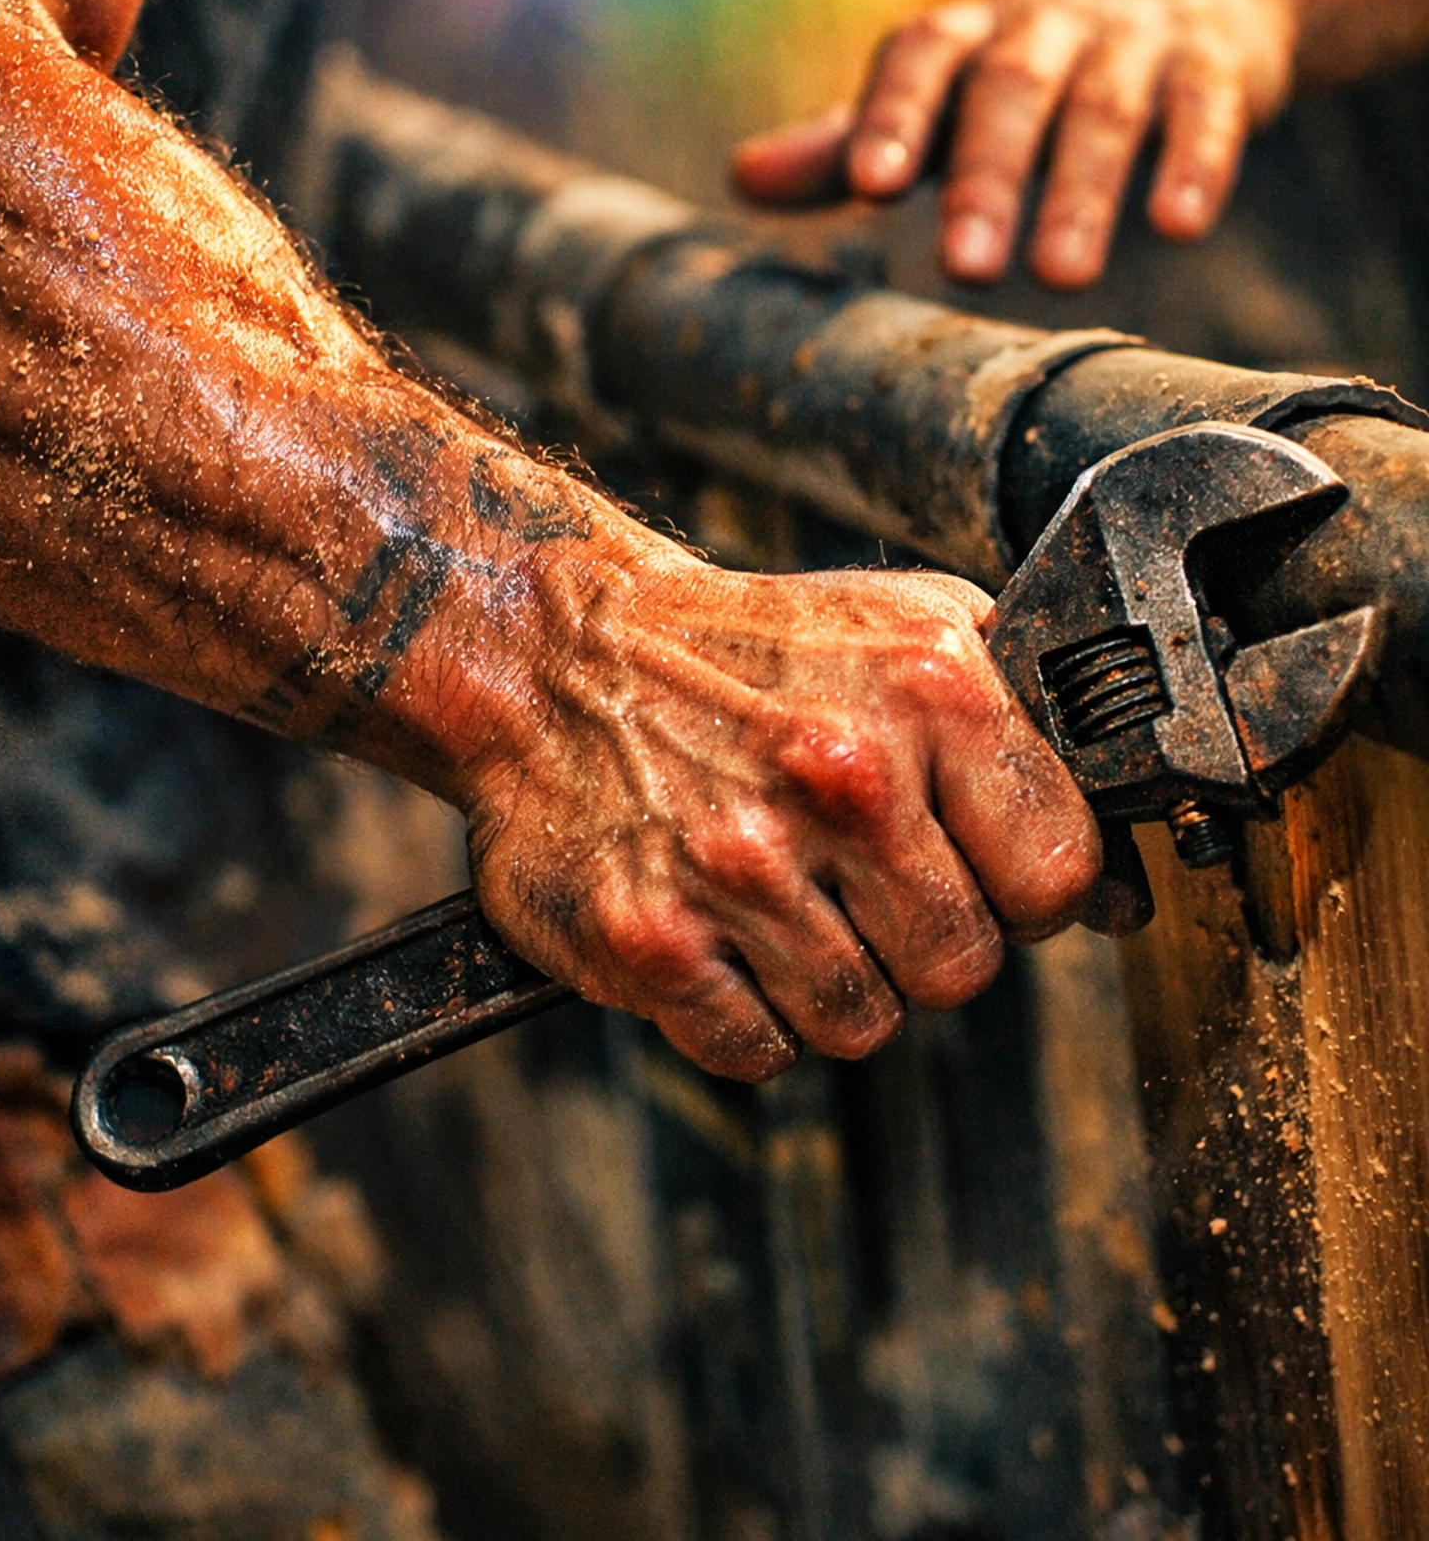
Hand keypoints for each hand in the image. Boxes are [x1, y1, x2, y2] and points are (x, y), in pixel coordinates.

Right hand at [456, 549, 1101, 1080]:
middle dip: (919, 939)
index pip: (1058, 876)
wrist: (559, 654)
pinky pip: (757, 1050)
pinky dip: (741, 1010)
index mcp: (927, 688)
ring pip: (861, 1022)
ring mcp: (738, 861)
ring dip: (828, 978)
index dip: (1022, 890)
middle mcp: (841, 773)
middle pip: (961, 969)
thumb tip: (1127, 894)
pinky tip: (719, 926)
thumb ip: (1027, 746)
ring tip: (779, 888)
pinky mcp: (648, 937)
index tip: (973, 866)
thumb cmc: (747, 652)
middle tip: (854, 874)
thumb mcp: (909, 636)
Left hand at [732, 0, 1295, 287]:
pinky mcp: (1214, 67)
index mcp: (965, 34)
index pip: (919, 58)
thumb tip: (740, 179)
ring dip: (1083, 190)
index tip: (870, 186)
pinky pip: (1205, 109)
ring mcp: (1132, 42)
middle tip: (966, 269)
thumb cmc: (1029, 72)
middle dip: (987, 178)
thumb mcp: (940, 99)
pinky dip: (1193, 162)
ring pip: (1105, 108)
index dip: (892, 115)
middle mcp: (1044, 25)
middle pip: (1010, 90)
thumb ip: (849, 142)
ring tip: (1061, 278)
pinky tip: (1176, 224)